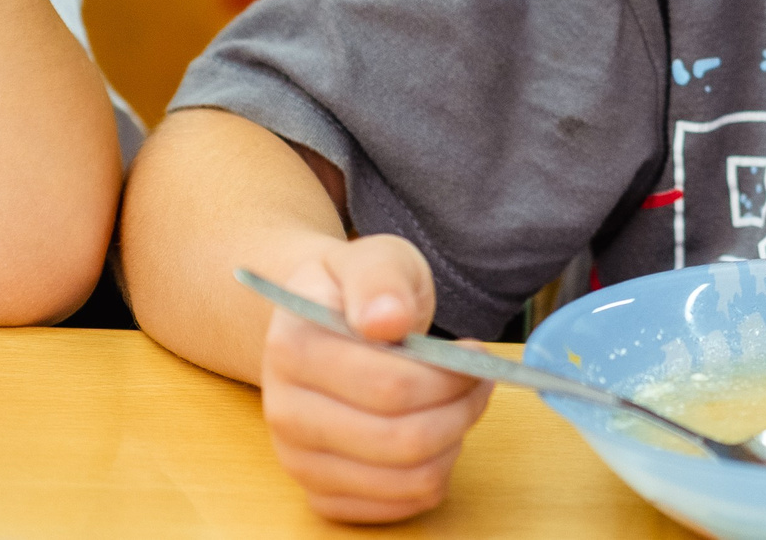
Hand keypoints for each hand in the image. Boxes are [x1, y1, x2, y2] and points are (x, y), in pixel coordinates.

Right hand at [258, 234, 492, 523]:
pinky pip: (394, 507)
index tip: (476, 352)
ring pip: (407, 478)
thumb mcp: (372, 258)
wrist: (319, 321)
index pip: (391, 385)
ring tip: (459, 404)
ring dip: (454, 442)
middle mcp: (286, 413)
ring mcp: (300, 459)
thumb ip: (380, 280)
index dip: (450, 374)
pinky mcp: (320, 492)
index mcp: (293, 350)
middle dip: (462, 409)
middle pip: (403, 439)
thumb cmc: (356, 291)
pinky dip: (433, 476)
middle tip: (480, 380)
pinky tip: (435, 437)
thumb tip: (388, 320)